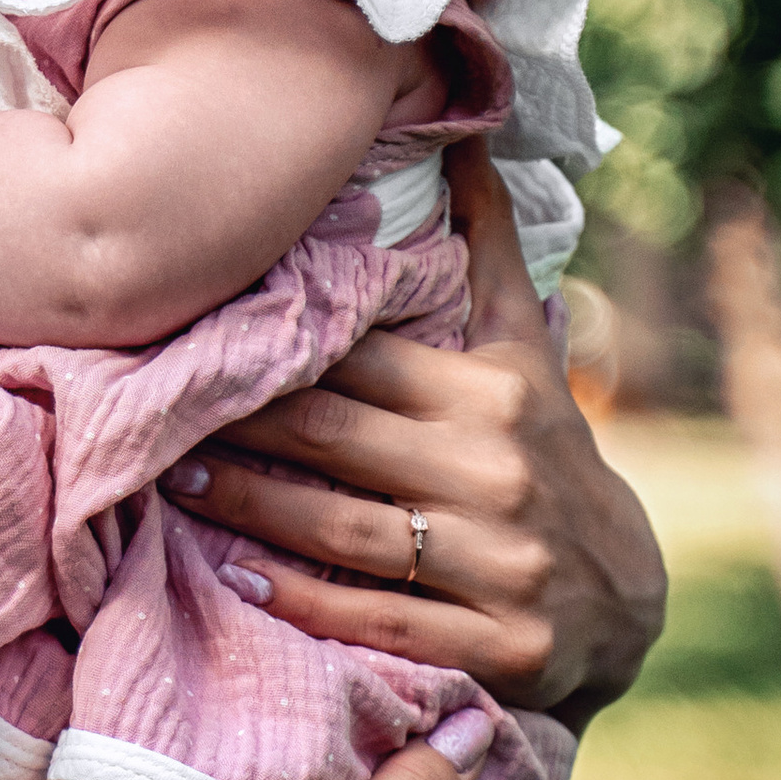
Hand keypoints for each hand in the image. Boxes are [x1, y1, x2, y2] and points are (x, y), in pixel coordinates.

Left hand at [162, 140, 666, 722]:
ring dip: (246, 505)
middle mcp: (499, 473)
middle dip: (238, 423)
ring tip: (171, 480)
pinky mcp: (499, 647)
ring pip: (341, 529)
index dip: (276, 346)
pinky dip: (298, 599)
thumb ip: (490, 249)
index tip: (194, 330)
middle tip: (151, 407)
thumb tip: (466, 132)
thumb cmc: (548, 457)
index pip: (362, 360)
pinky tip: (233, 576)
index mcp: (496, 394)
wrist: (629, 602)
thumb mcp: (527, 354)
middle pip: (335, 438)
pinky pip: (373, 618)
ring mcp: (500, 564)